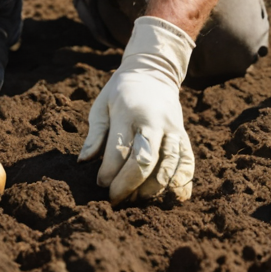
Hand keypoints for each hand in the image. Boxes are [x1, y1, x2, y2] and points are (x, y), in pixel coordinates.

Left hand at [79, 15, 194, 202]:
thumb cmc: (121, 92)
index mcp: (128, 112)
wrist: (154, 71)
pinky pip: (187, 162)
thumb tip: (83, 162)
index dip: (108, 173)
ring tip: (137, 199)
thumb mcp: (102, 105)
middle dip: (129, 185)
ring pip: (169, 165)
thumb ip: (95, 135)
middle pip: (145, 160)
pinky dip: (181, 183)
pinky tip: (171, 197)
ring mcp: (173, 129)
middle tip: (116, 198)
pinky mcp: (184, 136)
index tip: (100, 183)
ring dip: (152, 189)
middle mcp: (154, 121)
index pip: (119, 149)